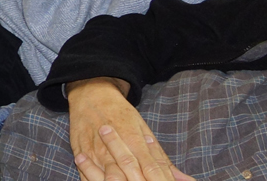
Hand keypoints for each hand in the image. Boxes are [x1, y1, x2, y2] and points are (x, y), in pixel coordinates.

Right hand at [67, 79, 189, 180]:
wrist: (90, 95)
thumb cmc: (120, 114)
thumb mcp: (143, 129)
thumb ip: (161, 158)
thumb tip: (186, 179)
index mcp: (133, 139)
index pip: (151, 168)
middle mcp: (115, 146)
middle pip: (132, 174)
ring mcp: (96, 151)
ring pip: (110, 176)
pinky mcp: (80, 153)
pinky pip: (88, 174)